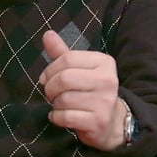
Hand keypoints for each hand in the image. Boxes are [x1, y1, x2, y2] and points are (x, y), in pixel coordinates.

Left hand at [39, 30, 125, 150]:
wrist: (110, 122)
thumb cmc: (89, 91)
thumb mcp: (78, 69)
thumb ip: (62, 52)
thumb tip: (47, 34)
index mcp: (104, 62)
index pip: (67, 58)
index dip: (50, 69)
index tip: (46, 78)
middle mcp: (108, 80)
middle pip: (64, 78)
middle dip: (50, 88)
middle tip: (50, 94)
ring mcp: (105, 102)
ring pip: (64, 99)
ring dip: (55, 104)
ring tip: (60, 105)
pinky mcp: (99, 121)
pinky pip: (66, 117)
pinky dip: (56, 117)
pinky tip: (59, 116)